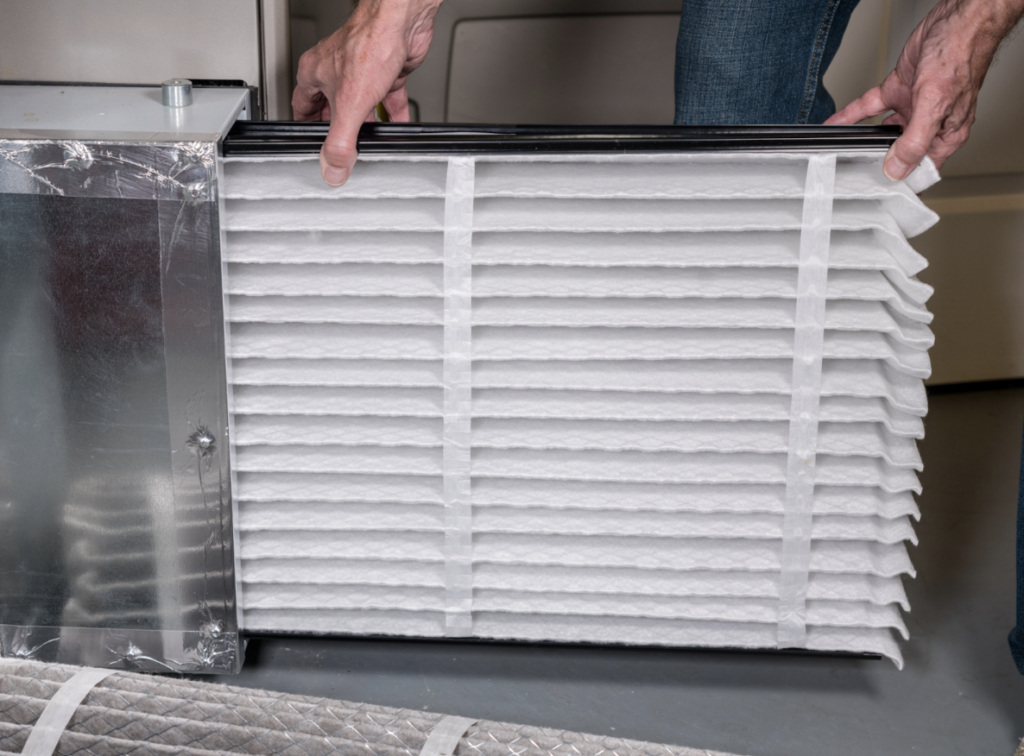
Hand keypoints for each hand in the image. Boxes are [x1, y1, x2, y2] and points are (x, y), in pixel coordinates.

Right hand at [292, 0, 442, 185]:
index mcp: (315, 73)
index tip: (312, 147)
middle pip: (330, 108)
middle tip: (341, 150)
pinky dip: (391, 116)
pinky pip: (386, 100)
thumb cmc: (371, 44)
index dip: (306, 129)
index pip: (301, 107)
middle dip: (338, 131)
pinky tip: (396, 128)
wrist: (402, 23)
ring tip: (367, 144)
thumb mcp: (350, 105)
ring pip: (359, 104)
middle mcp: (335, 70)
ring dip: (364, 125)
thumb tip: (333, 168)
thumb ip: (340, 141)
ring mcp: (362, 71)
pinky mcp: (385, 71)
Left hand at [826, 0, 1023, 179]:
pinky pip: (870, 107)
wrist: (954, 21)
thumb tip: (897, 169)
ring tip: (842, 152)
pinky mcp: (897, 89)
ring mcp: (912, 106)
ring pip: (882, 130)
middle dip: (877, 161)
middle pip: (899, 151)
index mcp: (946, 134)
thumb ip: (914, 141)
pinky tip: (836, 123)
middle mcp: (928, 123)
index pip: (922, 167)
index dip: (902, 180)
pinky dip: (851, 115)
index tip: (880, 191)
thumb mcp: (935, 106)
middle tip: (853, 174)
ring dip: (862, 139)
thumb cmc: (958, 57)